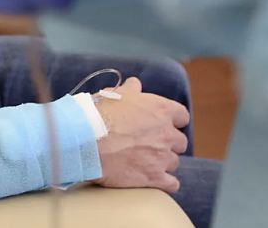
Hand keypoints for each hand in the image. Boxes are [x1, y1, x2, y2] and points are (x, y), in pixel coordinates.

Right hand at [95, 78, 190, 193]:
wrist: (85, 141)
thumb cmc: (98, 114)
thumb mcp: (114, 95)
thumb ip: (130, 90)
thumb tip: (135, 84)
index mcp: (160, 110)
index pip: (182, 116)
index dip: (173, 120)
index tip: (163, 124)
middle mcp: (166, 133)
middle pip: (180, 142)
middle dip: (168, 143)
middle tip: (151, 144)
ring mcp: (162, 157)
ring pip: (174, 162)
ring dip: (163, 162)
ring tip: (145, 161)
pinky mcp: (154, 177)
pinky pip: (172, 184)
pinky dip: (166, 183)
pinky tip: (154, 179)